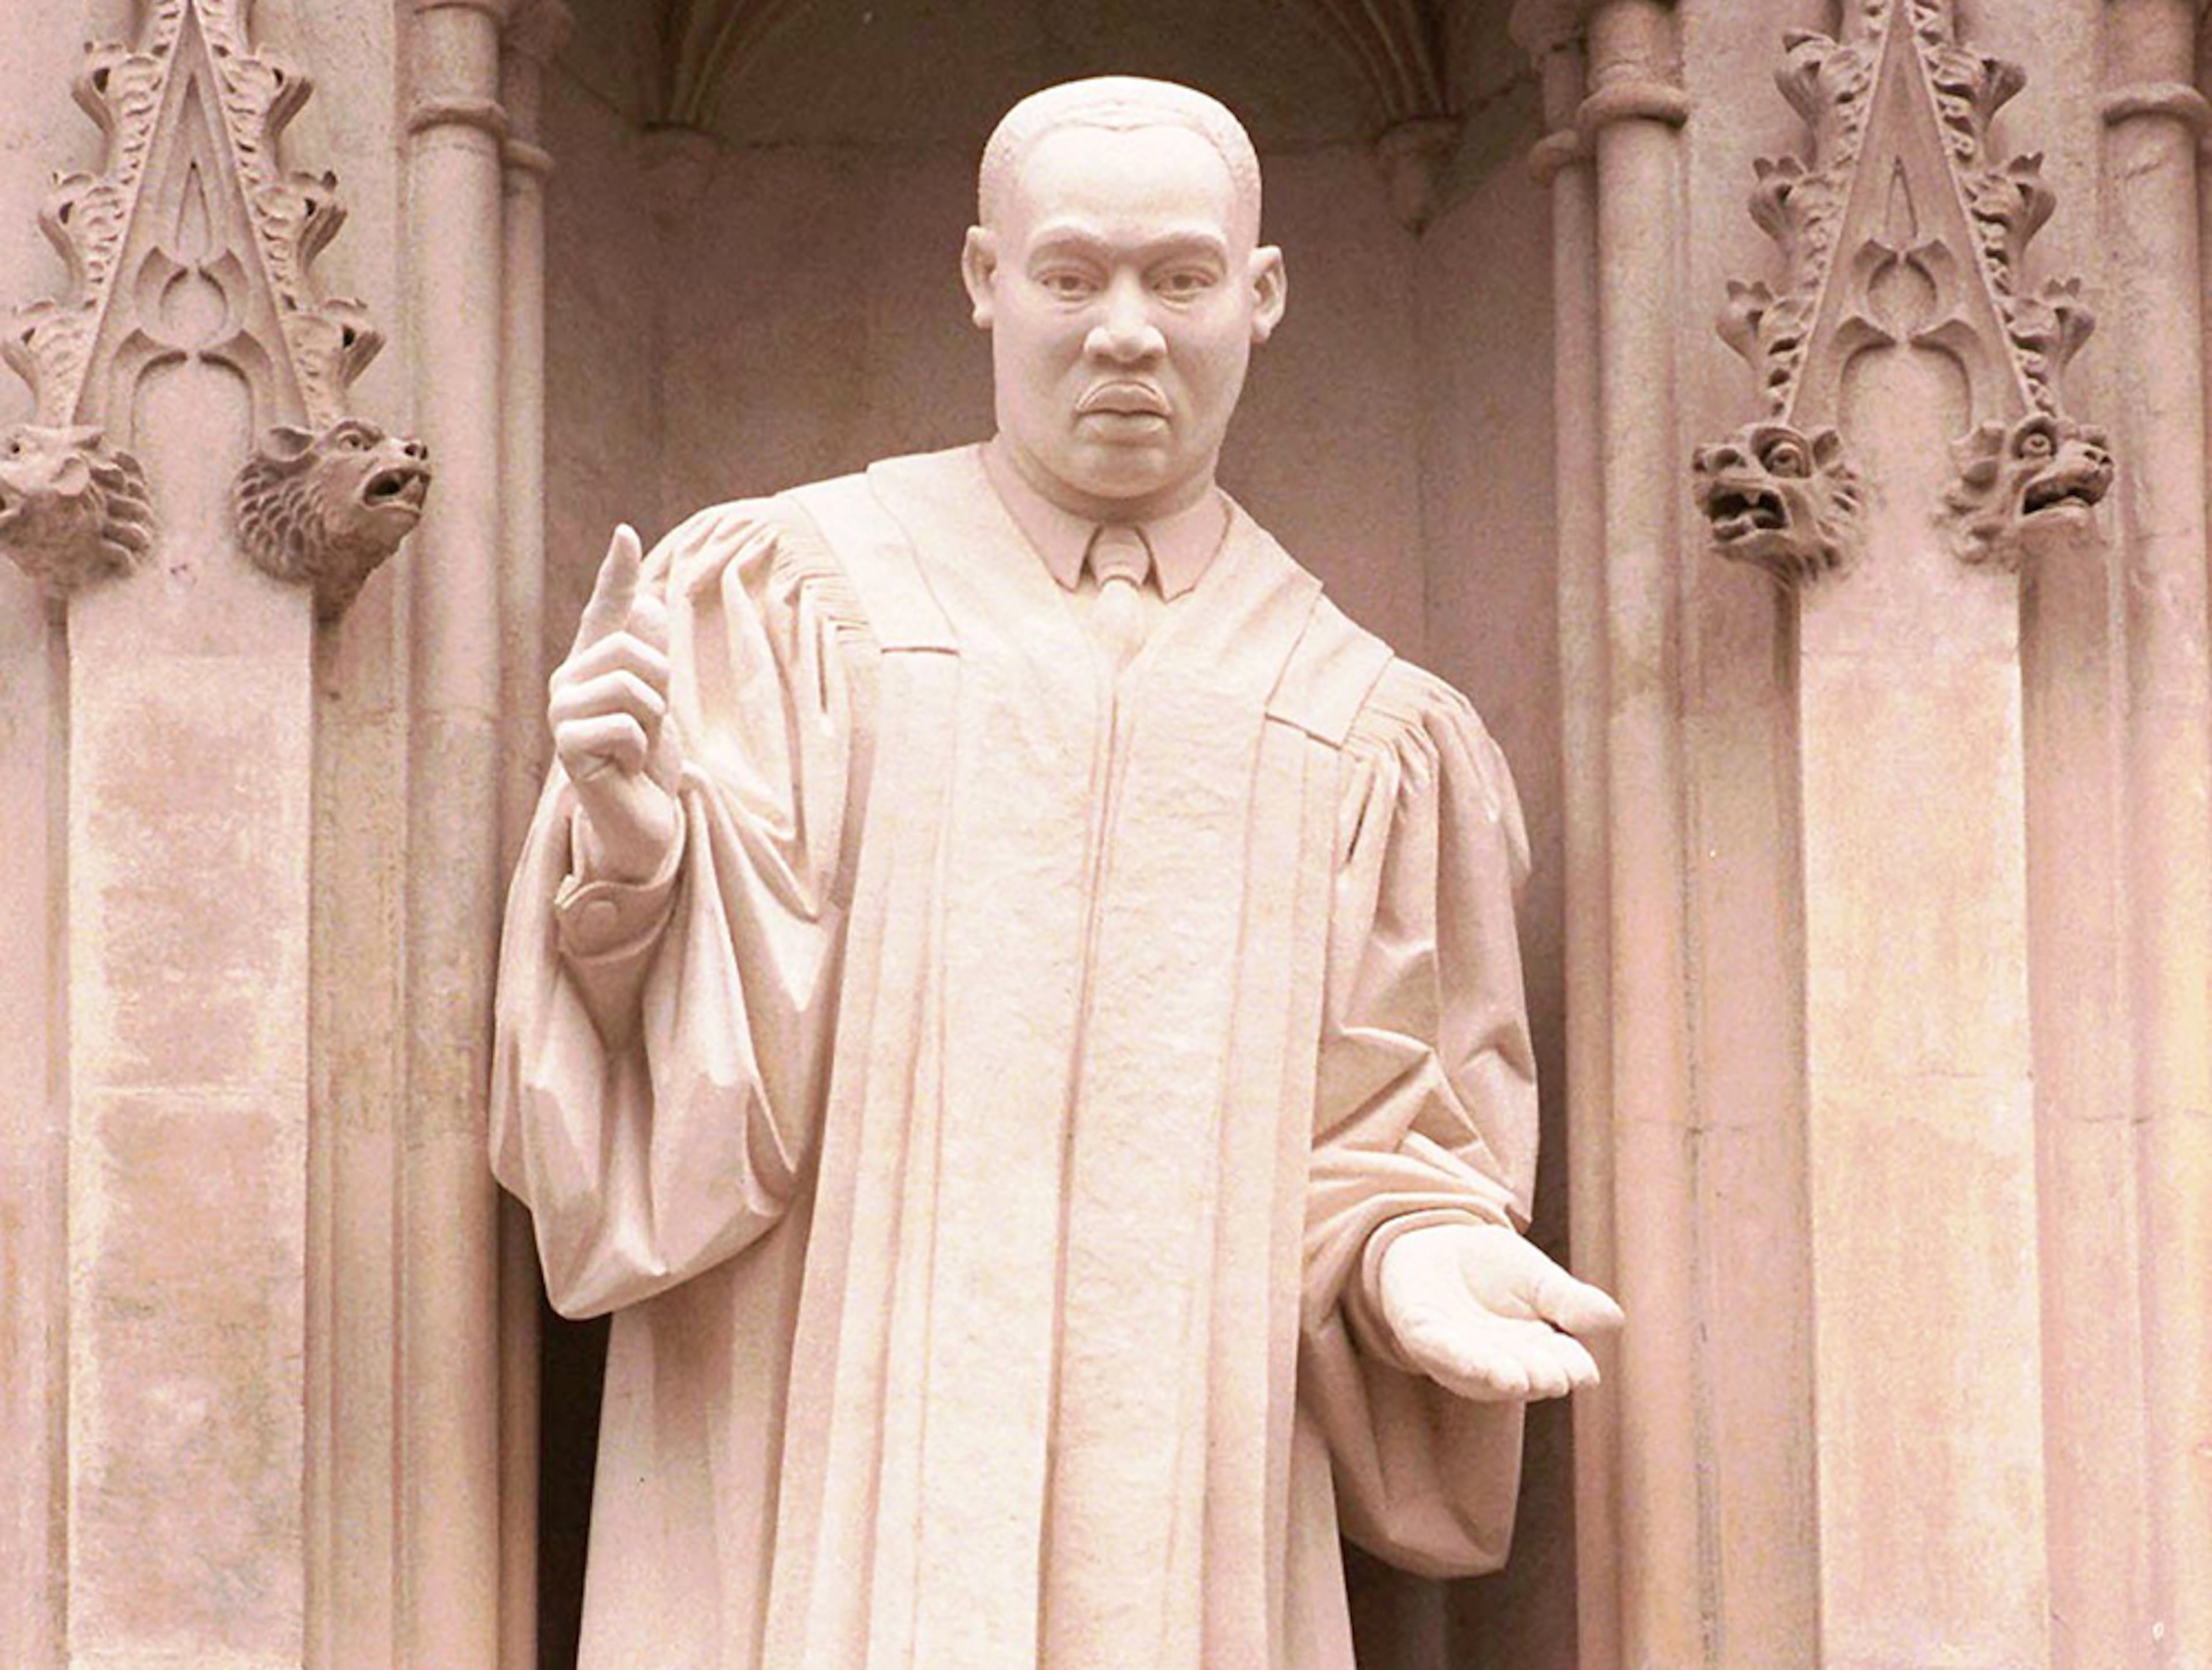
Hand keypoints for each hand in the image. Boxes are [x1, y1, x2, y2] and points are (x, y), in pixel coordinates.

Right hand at [550, 525, 681, 882]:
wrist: (641, 818)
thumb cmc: (647, 762)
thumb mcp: (659, 702)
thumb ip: (653, 655)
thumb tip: (653, 600)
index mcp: (593, 665)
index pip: (606, 610)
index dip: (618, 574)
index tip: (627, 533)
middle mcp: (568, 681)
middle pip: (632, 649)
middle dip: (660, 689)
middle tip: (649, 727)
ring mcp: (561, 713)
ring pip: (630, 684)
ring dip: (652, 721)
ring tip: (637, 747)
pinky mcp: (566, 745)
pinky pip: (623, 724)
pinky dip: (639, 749)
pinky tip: (625, 768)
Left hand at [1375, 1220, 1622, 1402]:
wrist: (1435, 1241)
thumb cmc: (1493, 1269)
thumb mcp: (1537, 1277)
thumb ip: (1569, 1299)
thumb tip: (1614, 1320)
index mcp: (1538, 1348)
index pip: (1564, 1364)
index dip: (1572, 1370)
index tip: (1583, 1374)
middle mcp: (1502, 1362)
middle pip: (1527, 1375)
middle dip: (1538, 1376)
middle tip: (1554, 1377)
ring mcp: (1460, 1354)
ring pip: (1483, 1374)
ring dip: (1499, 1377)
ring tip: (1517, 1380)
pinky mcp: (1423, 1336)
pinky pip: (1442, 1352)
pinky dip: (1460, 1360)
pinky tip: (1477, 1364)